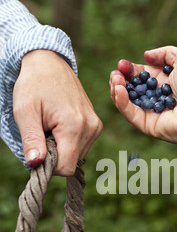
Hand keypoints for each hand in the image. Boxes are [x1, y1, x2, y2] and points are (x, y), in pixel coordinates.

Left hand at [13, 49, 101, 175]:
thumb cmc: (34, 85)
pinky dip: (69, 142)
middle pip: (72, 163)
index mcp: (74, 126)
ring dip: (62, 148)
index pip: (66, 168)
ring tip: (52, 125)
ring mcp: (96, 126)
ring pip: (77, 156)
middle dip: (55, 155)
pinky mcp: (96, 125)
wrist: (50, 63)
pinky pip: (82, 146)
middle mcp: (91, 128)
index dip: (49, 166)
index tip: (38, 148)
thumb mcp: (24, 112)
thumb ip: (31, 140)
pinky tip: (61, 124)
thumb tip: (35, 164)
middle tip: (44, 131)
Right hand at [109, 46, 176, 143]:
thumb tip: (145, 55)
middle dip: (121, 80)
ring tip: (115, 80)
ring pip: (128, 103)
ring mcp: (152, 113)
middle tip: (116, 73)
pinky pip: (132, 115)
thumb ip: (164, 53)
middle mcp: (156, 98)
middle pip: (131, 90)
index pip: (140, 77)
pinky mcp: (150, 126)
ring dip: (118, 91)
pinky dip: (122, 103)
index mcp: (163, 82)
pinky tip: (120, 90)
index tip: (122, 64)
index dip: (129, 70)